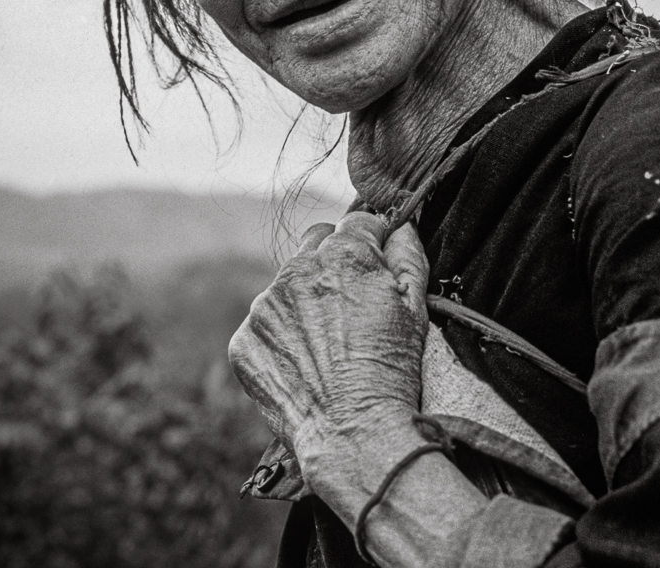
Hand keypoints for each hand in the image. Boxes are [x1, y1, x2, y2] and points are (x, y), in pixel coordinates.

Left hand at [228, 213, 428, 475]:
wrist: (354, 436)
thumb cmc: (394, 370)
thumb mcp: (416, 307)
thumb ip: (406, 254)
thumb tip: (400, 226)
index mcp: (343, 254)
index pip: (356, 222)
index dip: (371, 241)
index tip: (377, 263)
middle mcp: (297, 270)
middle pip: (316, 243)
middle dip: (334, 261)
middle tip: (352, 302)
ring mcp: (264, 306)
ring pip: (287, 284)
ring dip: (305, 300)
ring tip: (329, 344)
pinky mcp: (244, 339)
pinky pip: (264, 325)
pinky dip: (281, 337)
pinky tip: (305, 365)